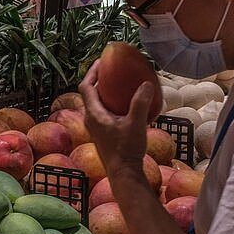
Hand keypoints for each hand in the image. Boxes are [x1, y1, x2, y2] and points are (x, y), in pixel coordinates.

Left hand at [78, 60, 153, 178]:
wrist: (123, 173)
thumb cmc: (127, 150)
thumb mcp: (136, 124)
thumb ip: (140, 103)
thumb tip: (147, 84)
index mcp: (93, 114)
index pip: (86, 86)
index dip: (91, 72)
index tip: (101, 61)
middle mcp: (90, 119)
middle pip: (90, 93)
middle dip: (99, 79)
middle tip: (113, 70)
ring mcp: (95, 127)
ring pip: (97, 103)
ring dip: (106, 92)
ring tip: (120, 84)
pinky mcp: (102, 133)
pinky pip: (104, 112)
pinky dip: (112, 103)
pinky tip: (127, 104)